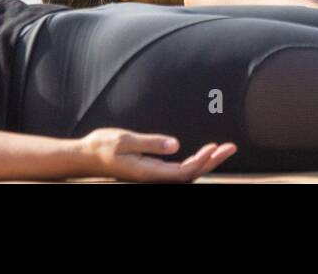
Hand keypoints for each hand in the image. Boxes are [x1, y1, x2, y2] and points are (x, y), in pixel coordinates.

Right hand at [78, 128, 235, 181]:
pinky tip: (202, 154)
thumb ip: (151, 143)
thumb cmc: (103, 146)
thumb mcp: (125, 140)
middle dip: (212, 161)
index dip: (202, 161)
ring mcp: (154, 175)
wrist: (86, 156)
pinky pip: (178, 170)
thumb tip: (176, 145)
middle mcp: (154, 177)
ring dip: (205, 162)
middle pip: (190, 174)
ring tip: (222, 149)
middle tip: (231, 147)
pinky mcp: (152, 170)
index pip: (184, 172)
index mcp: (149, 172)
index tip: (216, 147)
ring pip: (186, 173)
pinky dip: (193, 162)